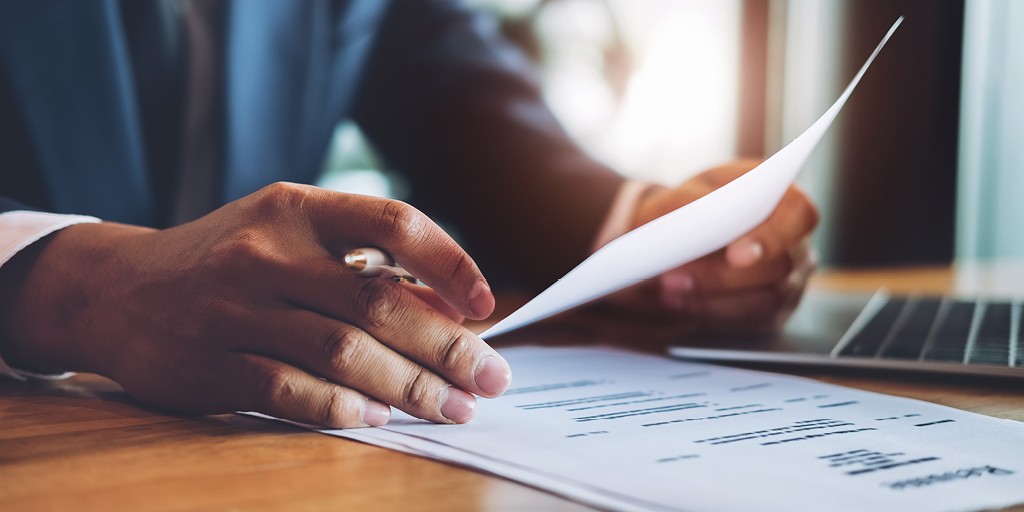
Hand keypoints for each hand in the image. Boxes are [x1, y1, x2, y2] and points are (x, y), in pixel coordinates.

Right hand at [0, 183, 510, 427]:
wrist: (115, 288)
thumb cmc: (228, 261)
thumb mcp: (289, 240)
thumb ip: (363, 266)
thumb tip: (449, 312)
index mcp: (297, 208)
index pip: (394, 221)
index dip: (451, 263)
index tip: (485, 307)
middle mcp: (267, 251)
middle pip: (378, 301)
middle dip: (446, 346)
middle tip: (489, 379)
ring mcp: (234, 308)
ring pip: (342, 351)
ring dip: (409, 386)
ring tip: (452, 408)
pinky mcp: (207, 362)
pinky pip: (289, 389)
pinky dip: (341, 407)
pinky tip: (379, 418)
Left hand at [602, 159, 817, 337]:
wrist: (680, 235)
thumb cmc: (691, 207)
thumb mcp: (683, 193)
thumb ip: (689, 200)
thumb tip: (693, 219)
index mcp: (785, 201)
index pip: (798, 215)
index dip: (771, 237)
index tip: (735, 256)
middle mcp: (795, 244)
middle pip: (777, 268)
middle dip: (722, 277)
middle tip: (673, 279)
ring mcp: (789, 283)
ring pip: (762, 302)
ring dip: (709, 301)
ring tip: (666, 292)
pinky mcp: (770, 314)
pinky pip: (747, 323)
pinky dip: (709, 314)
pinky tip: (676, 304)